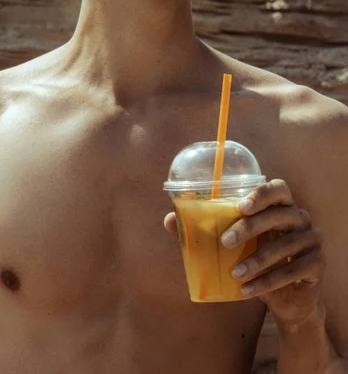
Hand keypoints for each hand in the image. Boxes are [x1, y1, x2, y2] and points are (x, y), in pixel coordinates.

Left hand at [164, 179, 324, 325]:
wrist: (288, 298)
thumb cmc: (257, 260)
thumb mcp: (235, 244)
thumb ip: (206, 230)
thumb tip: (169, 220)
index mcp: (281, 205)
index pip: (278, 188)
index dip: (261, 194)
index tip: (240, 205)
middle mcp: (300, 217)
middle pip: (279, 214)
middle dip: (251, 227)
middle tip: (225, 241)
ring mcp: (312, 240)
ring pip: (285, 245)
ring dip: (257, 260)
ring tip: (234, 273)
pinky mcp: (317, 264)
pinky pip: (293, 270)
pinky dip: (268, 282)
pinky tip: (247, 290)